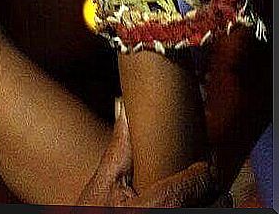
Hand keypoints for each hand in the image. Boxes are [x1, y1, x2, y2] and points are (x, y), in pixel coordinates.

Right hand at [77, 99, 224, 207]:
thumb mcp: (100, 188)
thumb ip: (119, 152)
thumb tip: (126, 114)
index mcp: (158, 207)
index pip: (201, 180)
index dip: (202, 169)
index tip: (197, 166)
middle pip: (218, 203)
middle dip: (210, 191)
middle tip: (197, 183)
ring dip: (209, 206)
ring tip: (193, 199)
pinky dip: (197, 213)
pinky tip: (182, 208)